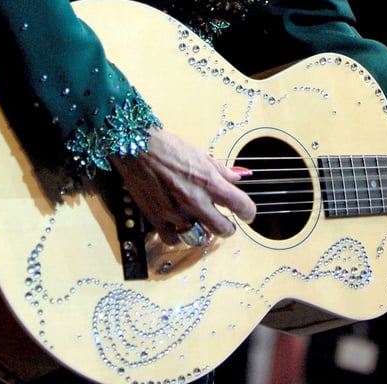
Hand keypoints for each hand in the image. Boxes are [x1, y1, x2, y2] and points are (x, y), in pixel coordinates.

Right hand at [111, 128, 256, 245]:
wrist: (138, 147)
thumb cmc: (169, 147)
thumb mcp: (201, 154)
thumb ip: (221, 170)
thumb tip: (239, 178)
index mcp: (209, 182)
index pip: (240, 205)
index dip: (248, 212)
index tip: (247, 213)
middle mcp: (195, 200)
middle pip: (223, 229)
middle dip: (228, 228)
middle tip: (226, 223)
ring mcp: (176, 213)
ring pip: (200, 237)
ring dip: (204, 232)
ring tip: (202, 224)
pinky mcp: (158, 219)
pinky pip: (174, 239)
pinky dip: (179, 235)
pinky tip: (180, 226)